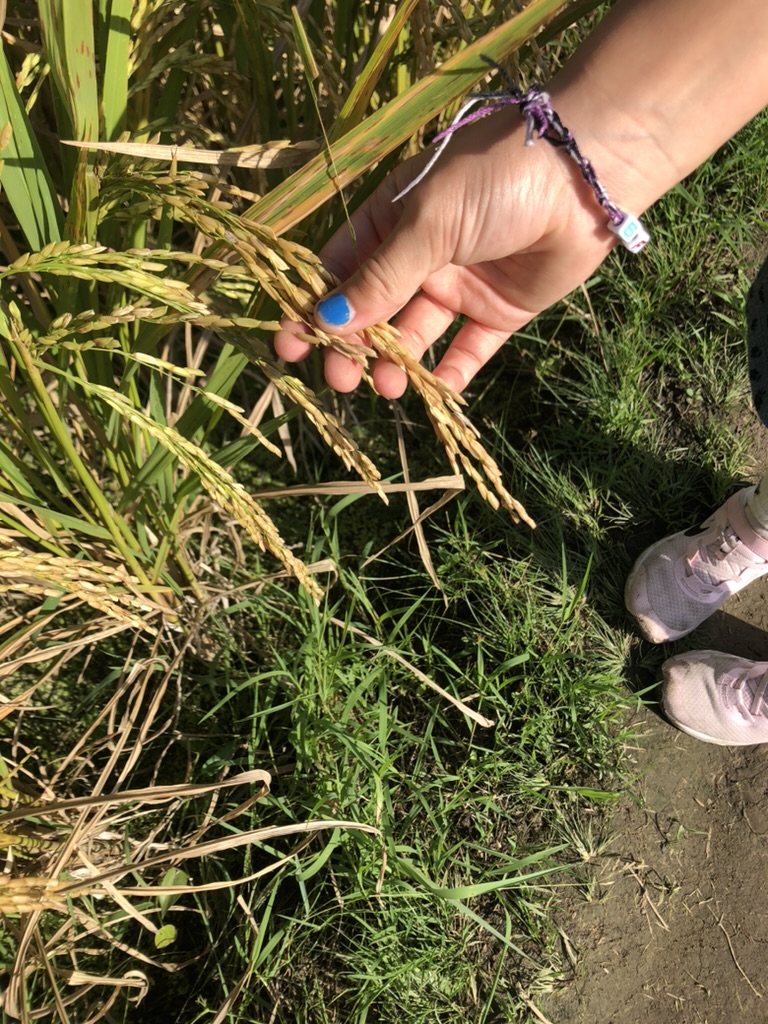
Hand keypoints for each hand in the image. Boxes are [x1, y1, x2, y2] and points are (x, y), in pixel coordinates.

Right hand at [275, 109, 619, 397]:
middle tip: (339, 380)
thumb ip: (382, 276)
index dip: (313, 307)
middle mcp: (420, 255)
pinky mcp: (498, 310)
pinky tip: (437, 392)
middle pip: (373, 310)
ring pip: (416, 334)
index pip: (340, 269)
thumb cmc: (495, 179)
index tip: (289, 345)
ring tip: (385, 387)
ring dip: (396, 363)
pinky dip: (451, 373)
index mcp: (391, 219)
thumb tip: (326, 320)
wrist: (584, 173)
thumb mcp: (428, 222)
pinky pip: (467, 349)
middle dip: (352, 346)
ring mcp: (459, 283)